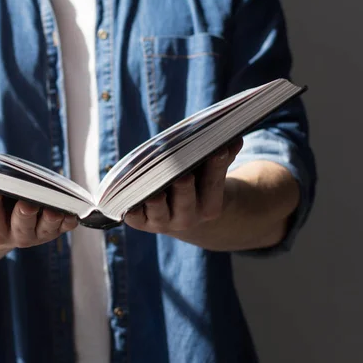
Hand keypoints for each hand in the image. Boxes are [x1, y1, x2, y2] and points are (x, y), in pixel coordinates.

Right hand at [0, 174, 77, 248]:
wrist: (5, 223)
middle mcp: (15, 235)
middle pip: (20, 227)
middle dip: (23, 214)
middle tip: (27, 202)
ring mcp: (37, 234)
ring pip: (45, 229)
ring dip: (50, 220)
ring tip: (54, 208)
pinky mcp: (55, 230)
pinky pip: (63, 228)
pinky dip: (69, 221)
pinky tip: (73, 211)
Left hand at [124, 139, 242, 233]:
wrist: (181, 216)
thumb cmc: (196, 185)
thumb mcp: (211, 174)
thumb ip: (222, 157)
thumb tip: (235, 139)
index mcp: (210, 206)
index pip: (214, 184)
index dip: (216, 167)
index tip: (218, 150)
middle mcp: (188, 217)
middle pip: (186, 200)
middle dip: (184, 188)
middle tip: (182, 175)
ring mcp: (164, 221)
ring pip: (159, 210)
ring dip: (156, 200)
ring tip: (153, 190)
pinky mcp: (142, 223)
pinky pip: (135, 218)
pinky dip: (132, 209)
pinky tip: (128, 199)